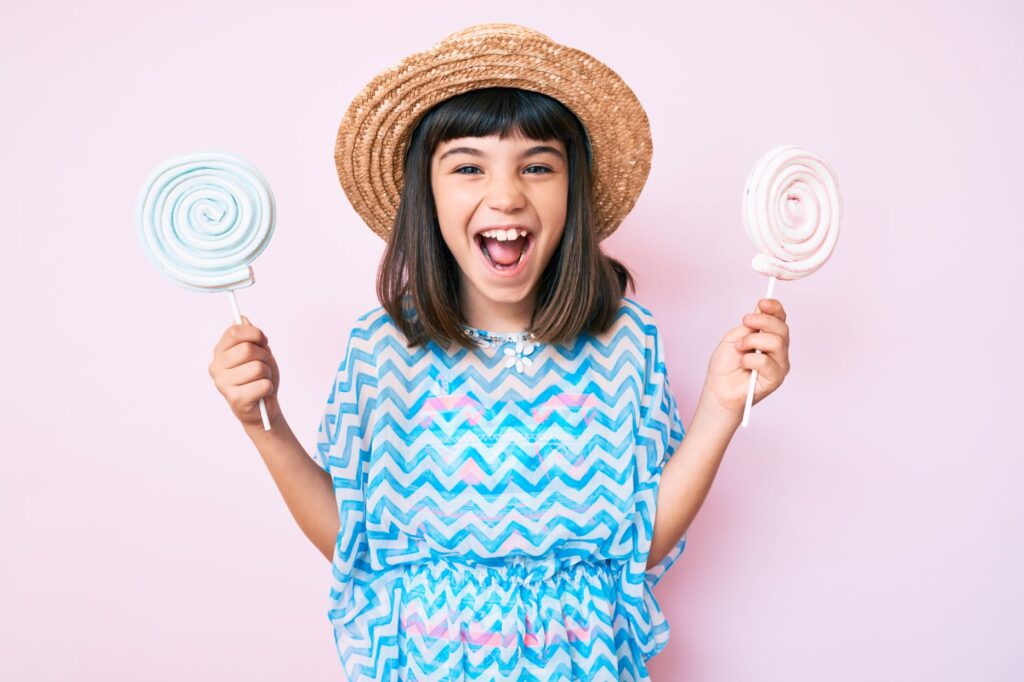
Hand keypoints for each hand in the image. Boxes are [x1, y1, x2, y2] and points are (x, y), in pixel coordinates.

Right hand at [208, 316, 281, 428]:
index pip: (234, 332)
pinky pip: (262, 385)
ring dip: (267, 374)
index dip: (255, 334)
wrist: (264, 406)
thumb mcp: (258, 352)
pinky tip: (262, 392)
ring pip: (257, 368)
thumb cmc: (260, 377)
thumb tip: (242, 318)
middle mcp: (216, 367)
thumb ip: (250, 336)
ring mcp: (223, 384)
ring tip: (262, 380)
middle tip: (264, 366)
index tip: (263, 341)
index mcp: (220, 352)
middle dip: (264, 357)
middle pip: (247, 349)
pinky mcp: (235, 399)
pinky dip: (269, 387)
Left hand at [702, 298, 790, 418]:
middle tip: (745, 322)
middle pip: (782, 327)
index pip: (780, 318)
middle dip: (762, 321)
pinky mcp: (776, 378)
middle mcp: (778, 349)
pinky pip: (766, 361)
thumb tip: (761, 310)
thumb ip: (749, 326)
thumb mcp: (734, 338)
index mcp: (769, 336)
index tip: (762, 302)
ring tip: (739, 348)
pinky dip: (750, 359)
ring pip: (777, 342)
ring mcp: (780, 364)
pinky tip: (743, 364)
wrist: (718, 388)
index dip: (774, 308)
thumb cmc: (725, 365)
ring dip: (752, 340)